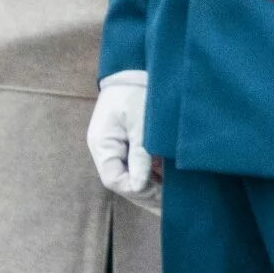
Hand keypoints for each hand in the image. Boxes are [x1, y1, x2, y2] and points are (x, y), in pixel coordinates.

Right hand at [88, 71, 160, 212]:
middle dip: (145, 194)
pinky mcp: (129, 142)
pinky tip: (168, 184)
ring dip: (150, 187)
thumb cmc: (137, 89)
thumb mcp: (141, 120)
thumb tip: (142, 183)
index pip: (113, 179)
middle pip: (122, 181)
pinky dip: (152, 175)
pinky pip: (138, 165)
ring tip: (171, 202)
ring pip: (131, 176)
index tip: (159, 192)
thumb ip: (141, 151)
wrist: (137, 65)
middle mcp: (107, 149)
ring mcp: (117, 146)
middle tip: (169, 207)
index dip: (135, 189)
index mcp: (102, 143)